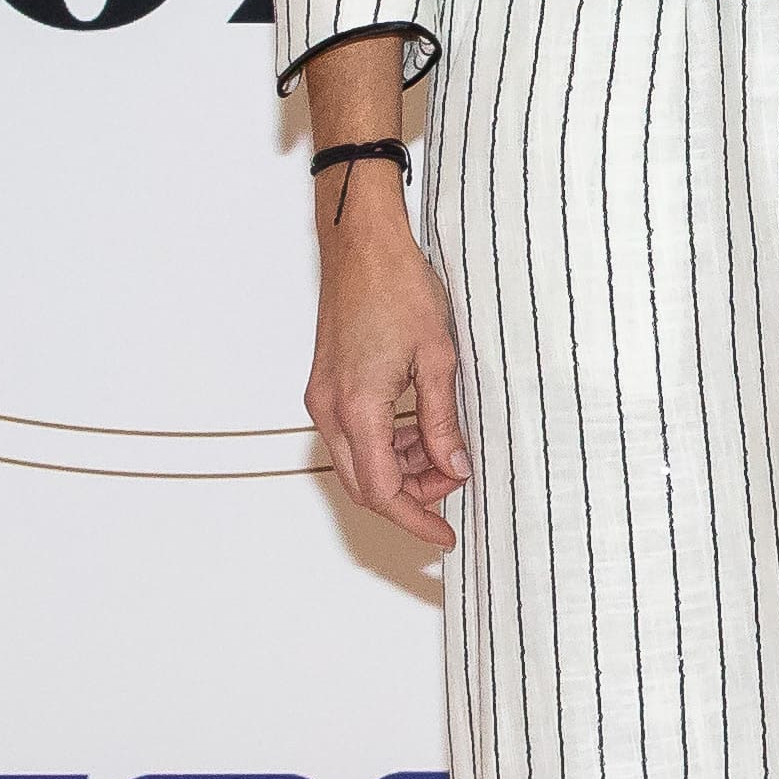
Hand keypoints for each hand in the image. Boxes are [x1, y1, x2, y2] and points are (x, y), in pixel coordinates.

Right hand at [307, 190, 471, 547]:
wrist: (362, 243)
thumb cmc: (398, 285)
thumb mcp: (438, 358)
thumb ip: (443, 422)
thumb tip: (455, 468)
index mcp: (357, 408)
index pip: (383, 492)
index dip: (416, 519)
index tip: (445, 535)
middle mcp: (330, 409)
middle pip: (365, 486)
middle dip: (410, 498)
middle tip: (454, 487)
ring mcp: (323, 397)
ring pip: (359, 462)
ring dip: (400, 470)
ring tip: (445, 453)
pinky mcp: (327, 385)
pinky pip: (353, 435)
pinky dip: (386, 444)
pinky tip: (419, 430)